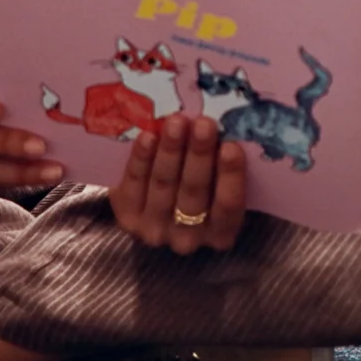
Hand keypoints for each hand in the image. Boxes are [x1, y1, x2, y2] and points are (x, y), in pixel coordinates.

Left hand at [111, 114, 248, 252]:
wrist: (158, 206)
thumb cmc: (204, 189)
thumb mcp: (220, 186)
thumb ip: (226, 168)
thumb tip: (232, 129)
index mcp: (220, 234)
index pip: (228, 207)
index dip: (230, 177)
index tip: (231, 147)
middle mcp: (188, 238)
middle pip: (194, 192)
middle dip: (199, 155)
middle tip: (203, 124)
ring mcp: (155, 230)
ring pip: (164, 185)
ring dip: (170, 150)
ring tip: (176, 122)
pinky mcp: (128, 217)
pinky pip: (134, 185)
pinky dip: (141, 159)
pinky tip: (148, 136)